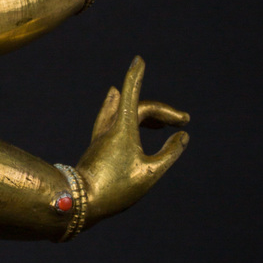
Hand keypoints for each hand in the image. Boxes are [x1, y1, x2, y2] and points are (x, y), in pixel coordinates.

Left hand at [77, 56, 188, 222]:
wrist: (79, 202)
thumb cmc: (116, 189)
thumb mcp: (150, 173)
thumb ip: (169, 153)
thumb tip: (182, 137)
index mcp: (123, 129)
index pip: (132, 94)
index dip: (136, 76)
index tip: (139, 60)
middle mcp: (110, 127)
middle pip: (138, 108)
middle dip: (162, 111)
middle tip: (183, 122)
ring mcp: (102, 136)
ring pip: (123, 112)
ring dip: (145, 112)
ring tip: (164, 120)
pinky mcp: (98, 145)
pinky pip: (111, 117)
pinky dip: (122, 107)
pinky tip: (115, 98)